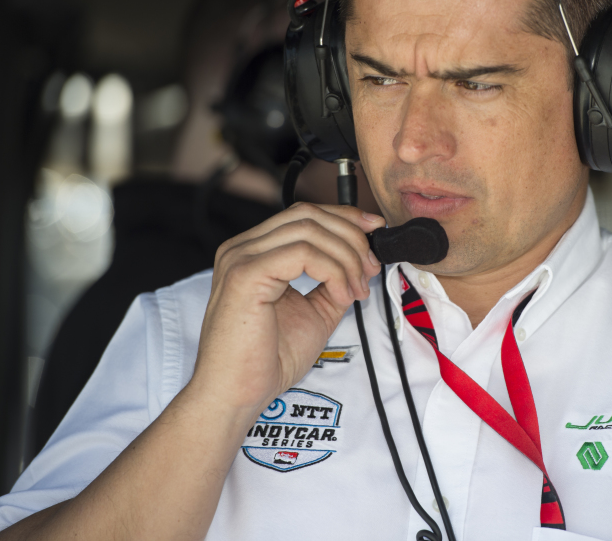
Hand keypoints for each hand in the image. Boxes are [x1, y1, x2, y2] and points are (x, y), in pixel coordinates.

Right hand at [188, 203, 384, 424]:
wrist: (236, 396)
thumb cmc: (265, 362)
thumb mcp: (314, 312)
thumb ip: (333, 282)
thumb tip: (363, 261)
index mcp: (254, 252)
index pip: (304, 215)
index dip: (345, 218)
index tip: (375, 233)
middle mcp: (242, 248)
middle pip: (309, 214)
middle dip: (351, 237)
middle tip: (370, 268)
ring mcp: (241, 258)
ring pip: (310, 230)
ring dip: (346, 258)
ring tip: (356, 290)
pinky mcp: (245, 275)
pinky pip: (304, 253)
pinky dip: (333, 271)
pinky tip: (341, 296)